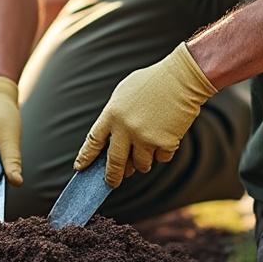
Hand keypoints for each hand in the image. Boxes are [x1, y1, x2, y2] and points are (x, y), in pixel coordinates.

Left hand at [73, 42, 216, 188]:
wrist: (181, 78)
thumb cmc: (152, 82)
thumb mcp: (123, 94)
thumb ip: (114, 117)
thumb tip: (111, 144)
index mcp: (112, 114)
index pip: (93, 142)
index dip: (86, 157)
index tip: (80, 168)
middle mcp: (125, 129)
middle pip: (114, 163)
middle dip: (112, 177)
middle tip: (111, 183)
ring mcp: (145, 138)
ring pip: (140, 165)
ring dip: (142, 162)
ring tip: (147, 147)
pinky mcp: (165, 143)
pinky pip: (161, 158)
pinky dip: (162, 152)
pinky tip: (166, 135)